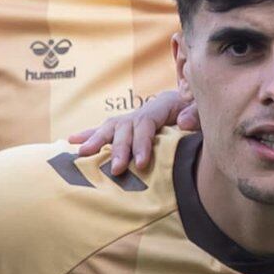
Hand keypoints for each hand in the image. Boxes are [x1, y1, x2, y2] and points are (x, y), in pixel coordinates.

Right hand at [76, 84, 194, 181]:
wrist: (191, 103)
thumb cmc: (198, 113)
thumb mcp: (203, 111)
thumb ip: (195, 115)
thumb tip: (183, 123)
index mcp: (160, 107)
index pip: (146, 125)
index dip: (141, 144)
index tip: (140, 164)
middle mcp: (141, 111)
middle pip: (125, 128)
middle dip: (119, 149)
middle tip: (116, 170)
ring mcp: (131, 119)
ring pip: (111, 128)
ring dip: (96, 141)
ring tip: (81, 155)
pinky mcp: (125, 127)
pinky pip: (105, 130)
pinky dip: (88, 135)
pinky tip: (71, 142)